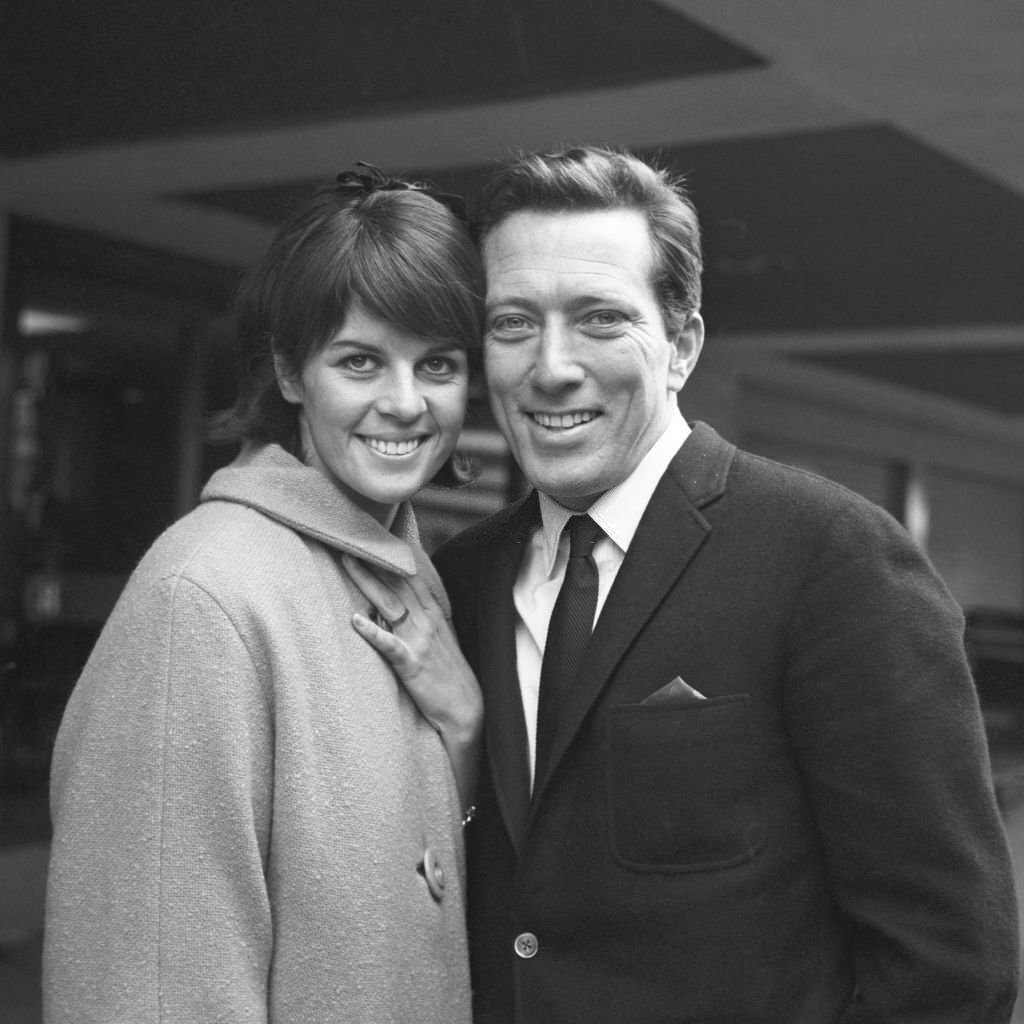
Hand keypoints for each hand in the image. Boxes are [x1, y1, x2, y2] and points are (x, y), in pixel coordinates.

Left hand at [343, 555, 481, 808]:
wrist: (468, 713)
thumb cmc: (450, 676)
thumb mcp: (441, 639)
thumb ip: (422, 617)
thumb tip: (399, 598)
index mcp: (434, 614)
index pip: (412, 575)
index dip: (396, 552)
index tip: (379, 530)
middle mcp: (427, 622)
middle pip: (397, 582)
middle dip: (375, 558)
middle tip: (353, 535)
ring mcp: (420, 642)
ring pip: (390, 604)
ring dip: (369, 582)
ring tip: (348, 560)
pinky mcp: (412, 666)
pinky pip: (390, 646)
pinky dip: (373, 633)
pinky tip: (355, 620)